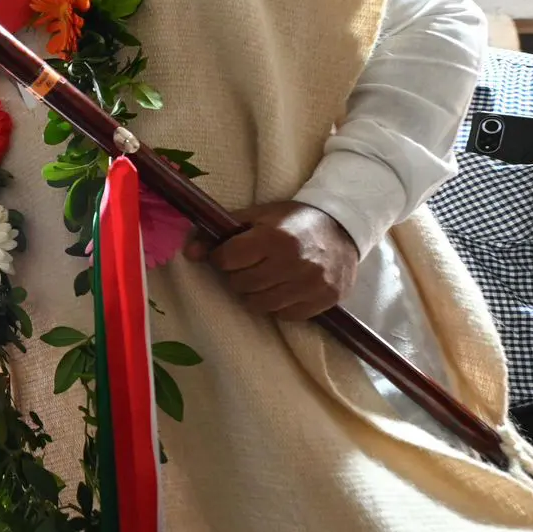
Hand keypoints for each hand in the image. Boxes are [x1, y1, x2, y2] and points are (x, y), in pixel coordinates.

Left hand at [183, 201, 357, 320]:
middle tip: (247, 266)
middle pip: (241, 284)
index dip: (222, 258)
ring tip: (263, 279)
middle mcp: (293, 262)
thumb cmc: (292, 221)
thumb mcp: (256, 217)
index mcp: (274, 237)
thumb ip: (220, 234)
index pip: (227, 259)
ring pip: (260, 304)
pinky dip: (278, 305)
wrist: (343, 227)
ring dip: (254, 294)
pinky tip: (283, 288)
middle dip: (237, 276)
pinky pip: (285, 315)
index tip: (229, 254)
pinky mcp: (325, 299)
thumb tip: (189, 254)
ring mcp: (311, 283)